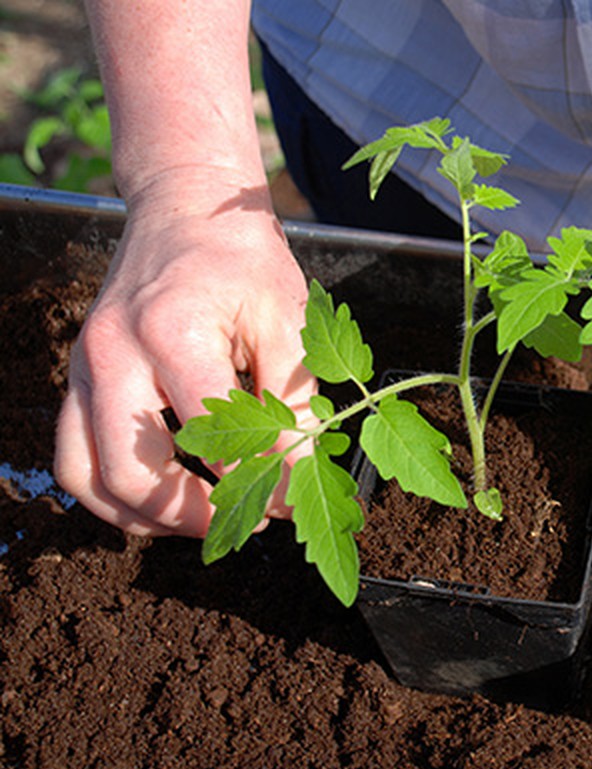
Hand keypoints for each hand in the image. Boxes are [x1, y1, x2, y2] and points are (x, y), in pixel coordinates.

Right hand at [55, 172, 314, 536]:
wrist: (186, 209)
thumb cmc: (242, 261)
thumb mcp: (287, 320)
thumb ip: (294, 400)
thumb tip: (300, 474)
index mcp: (170, 333)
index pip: (212, 437)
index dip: (256, 482)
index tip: (292, 503)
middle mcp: (112, 355)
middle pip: (131, 474)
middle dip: (193, 515)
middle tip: (248, 520)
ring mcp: (84, 368)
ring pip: (88, 477)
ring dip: (147, 516)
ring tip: (207, 518)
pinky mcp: (78, 378)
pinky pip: (76, 457)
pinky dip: (116, 492)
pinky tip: (167, 496)